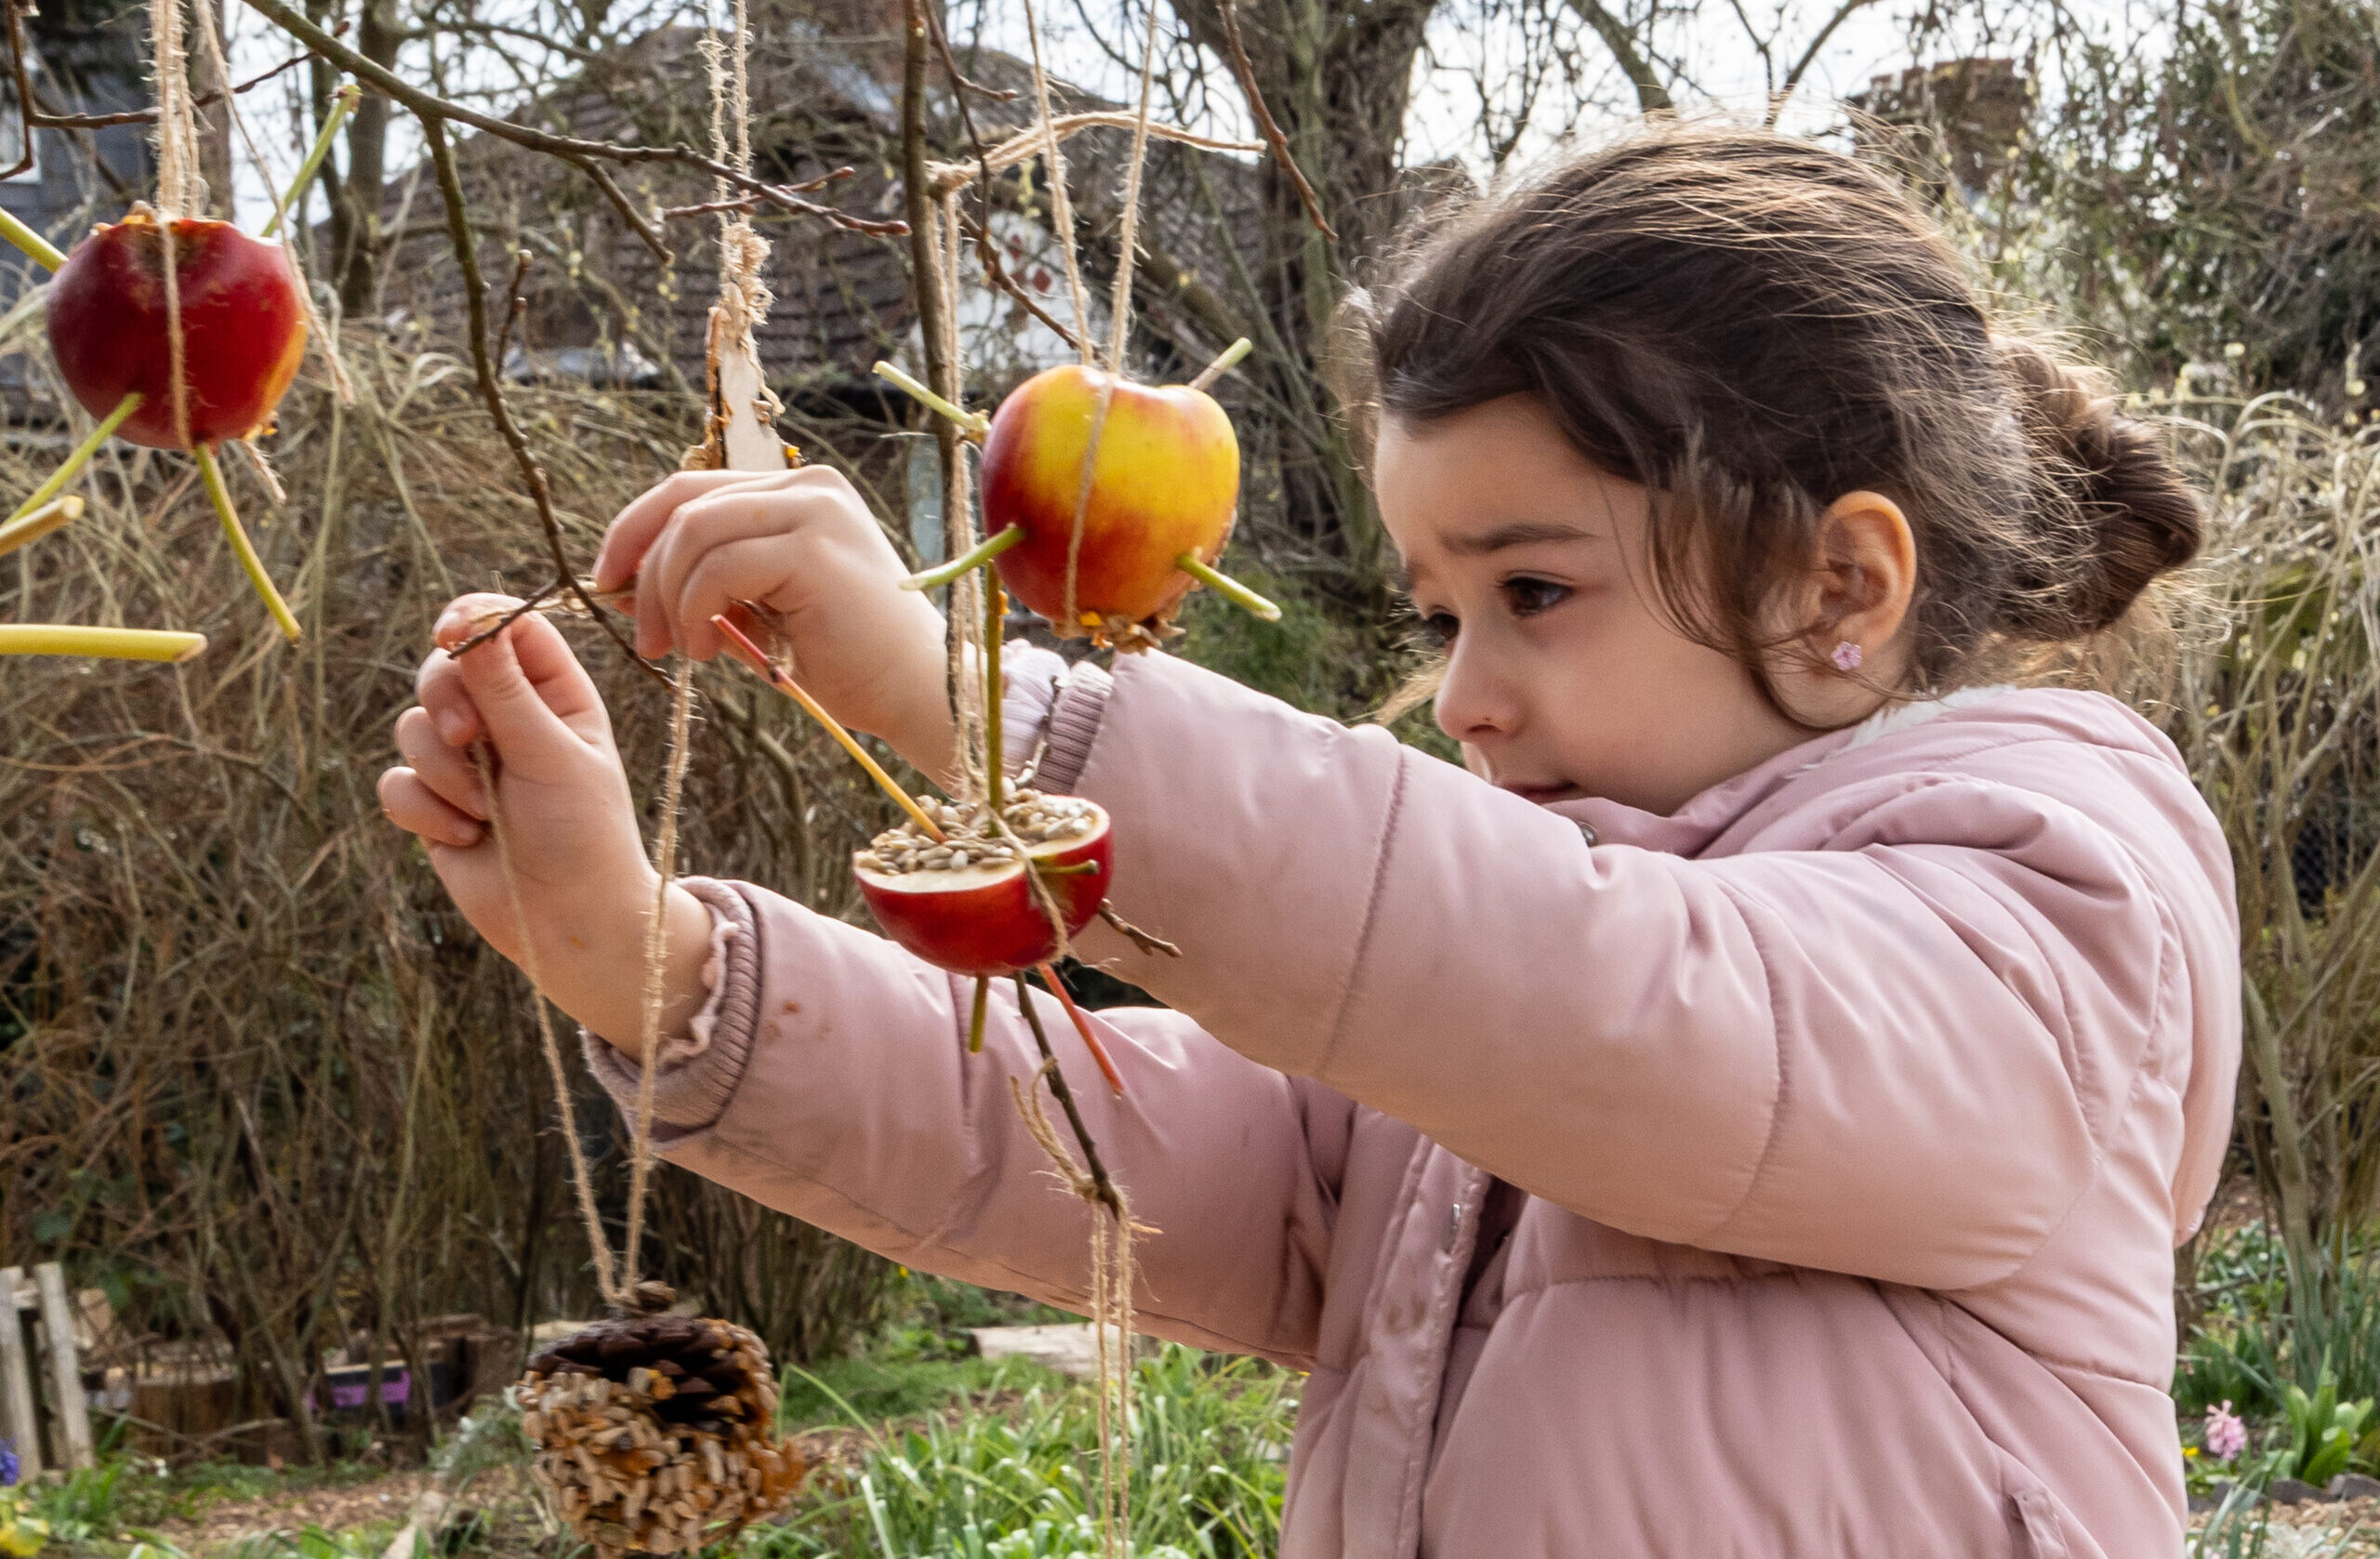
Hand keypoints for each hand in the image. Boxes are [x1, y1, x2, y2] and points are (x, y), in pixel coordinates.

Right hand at [377, 595, 710, 1053]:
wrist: (568, 921)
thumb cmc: (581, 835)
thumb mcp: (550, 755)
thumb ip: (506, 692)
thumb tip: (466, 626)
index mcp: (554, 693)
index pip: (507, 627)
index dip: (473, 620)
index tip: (450, 635)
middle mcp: (507, 718)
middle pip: (442, 669)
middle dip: (445, 702)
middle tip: (470, 741)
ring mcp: (466, 761)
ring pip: (410, 727)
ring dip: (443, 771)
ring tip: (486, 810)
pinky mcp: (434, 803)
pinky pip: (396, 783)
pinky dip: (425, 811)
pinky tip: (467, 838)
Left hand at [594, 466, 954, 780]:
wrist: (920, 692)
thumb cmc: (848, 662)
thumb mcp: (765, 614)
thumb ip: (712, 587)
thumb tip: (631, 584)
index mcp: (801, 492)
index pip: (693, 490)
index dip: (636, 532)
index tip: (611, 586)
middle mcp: (809, 486)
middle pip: (683, 501)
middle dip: (643, 569)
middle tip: (643, 637)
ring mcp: (815, 510)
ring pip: (693, 531)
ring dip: (669, 597)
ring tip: (685, 650)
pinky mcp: (814, 548)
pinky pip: (718, 568)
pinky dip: (696, 611)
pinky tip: (709, 651)